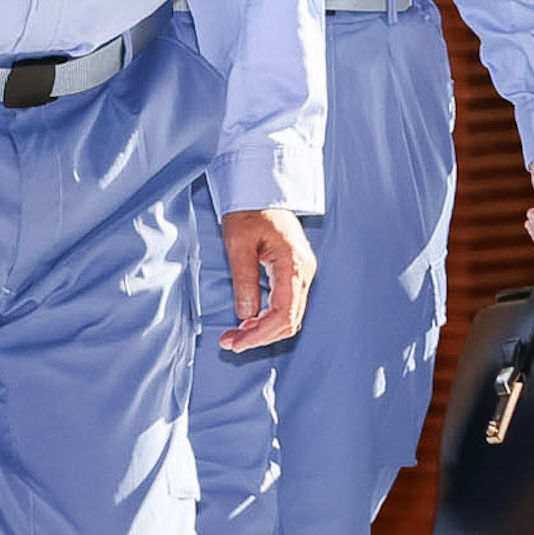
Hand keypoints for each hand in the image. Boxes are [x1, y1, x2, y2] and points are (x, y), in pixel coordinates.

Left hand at [219, 207, 315, 351]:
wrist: (260, 191)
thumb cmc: (249, 211)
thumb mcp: (238, 243)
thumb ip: (244, 279)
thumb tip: (245, 314)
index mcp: (294, 264)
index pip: (283, 314)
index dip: (260, 334)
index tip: (237, 343)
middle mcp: (304, 271)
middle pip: (289, 320)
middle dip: (260, 337)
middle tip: (230, 343)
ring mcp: (302, 273)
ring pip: (289, 316)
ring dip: (263, 330)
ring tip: (235, 335)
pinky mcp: (294, 273)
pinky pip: (286, 305)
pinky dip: (268, 319)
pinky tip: (249, 322)